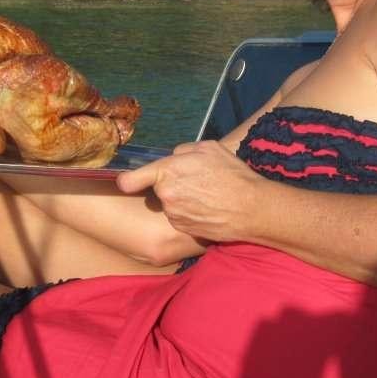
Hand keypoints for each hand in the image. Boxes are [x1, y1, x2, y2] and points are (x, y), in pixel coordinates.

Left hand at [116, 140, 262, 242]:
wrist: (251, 208)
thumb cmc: (231, 174)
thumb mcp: (209, 148)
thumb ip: (184, 151)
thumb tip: (174, 157)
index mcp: (167, 172)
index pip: (132, 180)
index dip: (126, 180)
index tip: (125, 182)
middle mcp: (165, 196)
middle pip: (159, 188)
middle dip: (171, 184)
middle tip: (194, 180)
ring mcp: (174, 215)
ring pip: (170, 203)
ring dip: (181, 199)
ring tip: (206, 195)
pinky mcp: (183, 229)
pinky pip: (180, 216)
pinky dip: (189, 212)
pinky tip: (207, 208)